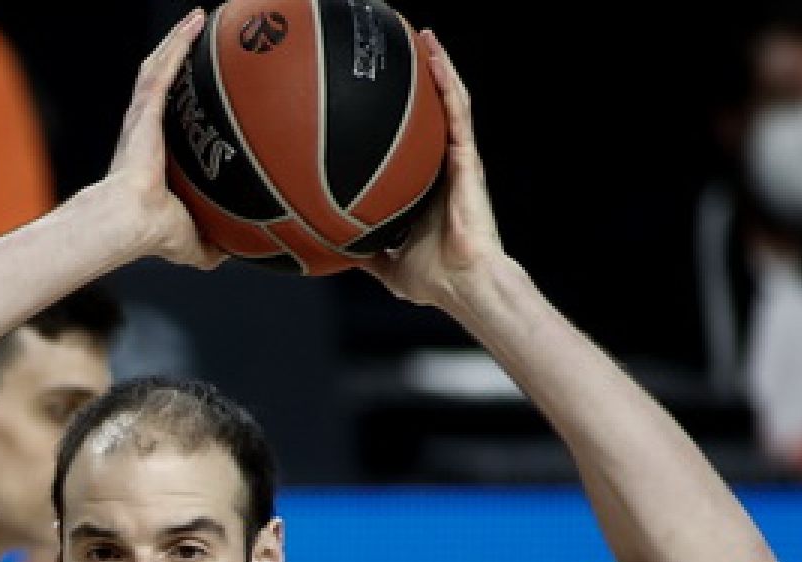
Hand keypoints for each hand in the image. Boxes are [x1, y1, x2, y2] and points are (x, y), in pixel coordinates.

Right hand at [102, 8, 223, 269]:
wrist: (132, 222)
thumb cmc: (153, 234)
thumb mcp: (192, 241)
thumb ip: (209, 246)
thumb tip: (230, 254)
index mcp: (151, 154)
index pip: (165, 118)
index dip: (179, 101)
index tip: (195, 88)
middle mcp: (144, 129)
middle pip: (160, 82)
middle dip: (176, 57)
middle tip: (197, 38)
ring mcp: (143, 116)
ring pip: (159, 67)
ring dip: (176, 42)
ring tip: (197, 19)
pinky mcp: (146, 109)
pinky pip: (163, 67)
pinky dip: (178, 43)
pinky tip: (196, 22)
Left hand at [361, 30, 505, 311]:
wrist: (461, 285)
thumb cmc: (434, 279)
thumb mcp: (386, 265)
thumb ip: (364, 254)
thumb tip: (333, 252)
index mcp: (427, 187)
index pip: (415, 140)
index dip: (404, 116)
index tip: (381, 93)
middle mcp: (444, 167)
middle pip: (434, 112)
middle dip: (423, 78)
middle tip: (403, 48)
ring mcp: (458, 160)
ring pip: (450, 102)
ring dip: (439, 67)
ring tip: (424, 36)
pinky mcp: (468, 159)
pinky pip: (457, 112)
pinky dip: (448, 82)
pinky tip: (435, 57)